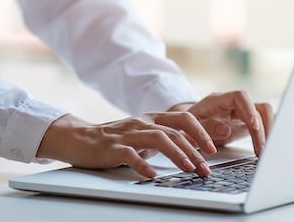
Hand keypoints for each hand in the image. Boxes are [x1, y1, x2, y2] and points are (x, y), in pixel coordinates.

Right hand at [37, 112, 218, 177]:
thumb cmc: (115, 140)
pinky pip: (129, 154)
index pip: (183, 118)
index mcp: (152, 119)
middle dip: (194, 149)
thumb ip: (164, 139)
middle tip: (206, 168)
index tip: (213, 149)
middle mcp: (142, 123)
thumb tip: (193, 150)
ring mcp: (127, 134)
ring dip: (176, 154)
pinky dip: (142, 164)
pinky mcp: (112, 147)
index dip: (201, 131)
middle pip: (174, 131)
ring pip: (157, 138)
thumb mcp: (143, 136)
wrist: (80, 138)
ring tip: (188, 169)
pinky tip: (151, 174)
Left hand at [170, 91, 273, 155]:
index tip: (254, 126)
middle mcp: (233, 105)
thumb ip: (206, 128)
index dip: (249, 110)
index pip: (240, 96)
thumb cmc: (187, 126)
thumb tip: (226, 129)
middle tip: (262, 150)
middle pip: (258, 107)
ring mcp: (242, 113)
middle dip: (264, 128)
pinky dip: (268, 136)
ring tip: (265, 153)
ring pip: (265, 116)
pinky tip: (266, 150)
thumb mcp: (190, 127)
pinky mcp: (247, 123)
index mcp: (218, 101)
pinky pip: (264, 125)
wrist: (186, 126)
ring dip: (269, 133)